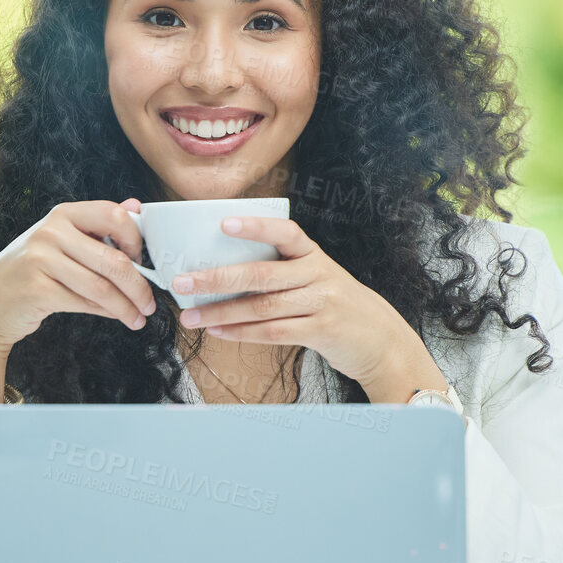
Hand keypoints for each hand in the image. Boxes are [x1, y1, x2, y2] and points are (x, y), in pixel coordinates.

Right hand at [0, 198, 155, 353]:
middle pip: (113, 259)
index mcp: (63, 214)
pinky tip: (118, 317)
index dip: (137, 240)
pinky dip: (108, 313)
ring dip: (127, 306)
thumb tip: (137, 207)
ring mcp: (41, 260)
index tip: (144, 262)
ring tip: (139, 317)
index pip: (113, 215)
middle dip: (140, 285)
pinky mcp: (37, 290)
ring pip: (102, 286)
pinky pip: (85, 303)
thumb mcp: (61, 241)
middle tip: (151, 302)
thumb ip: (96, 227)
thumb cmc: (32, 271)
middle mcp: (51, 232)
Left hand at [171, 216, 446, 400]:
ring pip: (262, 306)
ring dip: (221, 312)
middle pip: (261, 274)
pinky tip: (218, 331)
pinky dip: (242, 332)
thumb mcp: (318, 278)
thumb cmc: (336, 304)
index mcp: (313, 255)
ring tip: (191, 317)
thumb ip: (283, 271)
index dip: (255, 227)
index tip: (223, 224)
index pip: (285, 233)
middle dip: (216, 278)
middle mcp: (318, 275)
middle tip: (182, 283)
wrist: (381, 339)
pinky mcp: (321, 331)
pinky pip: (273, 332)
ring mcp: (321, 303)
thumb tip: (223, 271)